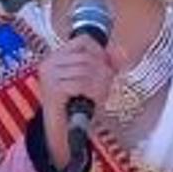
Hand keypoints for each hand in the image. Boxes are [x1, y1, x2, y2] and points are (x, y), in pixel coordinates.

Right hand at [36, 36, 120, 170]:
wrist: (61, 130)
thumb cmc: (76, 104)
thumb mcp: (92, 81)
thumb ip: (106, 65)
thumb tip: (122, 52)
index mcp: (57, 57)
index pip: (83, 41)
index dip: (101, 52)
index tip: (108, 66)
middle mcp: (50, 63)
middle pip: (88, 56)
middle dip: (104, 71)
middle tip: (107, 85)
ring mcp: (50, 75)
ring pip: (87, 69)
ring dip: (101, 83)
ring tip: (101, 94)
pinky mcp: (53, 89)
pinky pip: (82, 83)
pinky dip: (93, 91)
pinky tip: (94, 99)